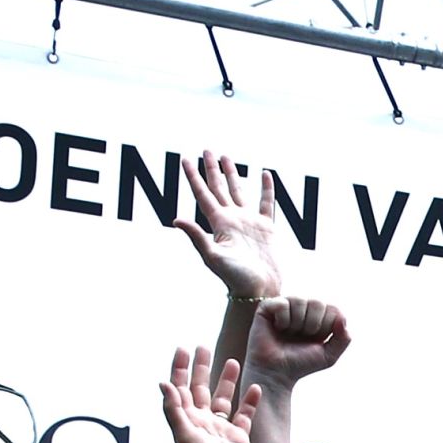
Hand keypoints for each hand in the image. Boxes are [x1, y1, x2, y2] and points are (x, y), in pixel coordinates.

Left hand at [160, 347, 263, 442]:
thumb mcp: (186, 438)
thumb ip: (175, 410)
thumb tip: (164, 383)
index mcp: (187, 422)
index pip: (181, 389)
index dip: (180, 369)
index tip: (183, 349)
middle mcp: (202, 423)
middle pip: (200, 389)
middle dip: (201, 368)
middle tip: (203, 347)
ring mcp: (221, 430)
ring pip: (223, 399)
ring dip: (226, 380)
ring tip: (232, 361)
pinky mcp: (239, 438)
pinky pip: (244, 415)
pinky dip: (249, 401)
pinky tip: (255, 387)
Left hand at [178, 152, 288, 304]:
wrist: (259, 291)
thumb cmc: (236, 278)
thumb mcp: (213, 257)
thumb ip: (196, 237)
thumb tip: (176, 219)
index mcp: (218, 223)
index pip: (202, 194)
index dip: (193, 176)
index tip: (185, 159)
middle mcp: (232, 219)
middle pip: (219, 188)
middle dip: (212, 169)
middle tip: (207, 150)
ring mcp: (248, 222)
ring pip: (238, 191)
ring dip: (232, 174)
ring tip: (226, 157)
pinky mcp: (265, 228)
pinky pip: (266, 203)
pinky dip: (266, 188)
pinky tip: (264, 174)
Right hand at [244, 295, 351, 392]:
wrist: (276, 373)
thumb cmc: (301, 365)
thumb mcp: (329, 356)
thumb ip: (343, 339)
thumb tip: (342, 319)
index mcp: (318, 316)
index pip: (333, 309)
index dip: (327, 327)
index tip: (316, 340)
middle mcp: (302, 308)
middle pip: (317, 303)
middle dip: (312, 325)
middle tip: (301, 337)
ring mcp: (285, 305)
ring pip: (299, 301)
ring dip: (297, 324)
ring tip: (289, 334)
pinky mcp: (267, 307)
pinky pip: (282, 304)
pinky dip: (282, 320)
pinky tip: (278, 328)